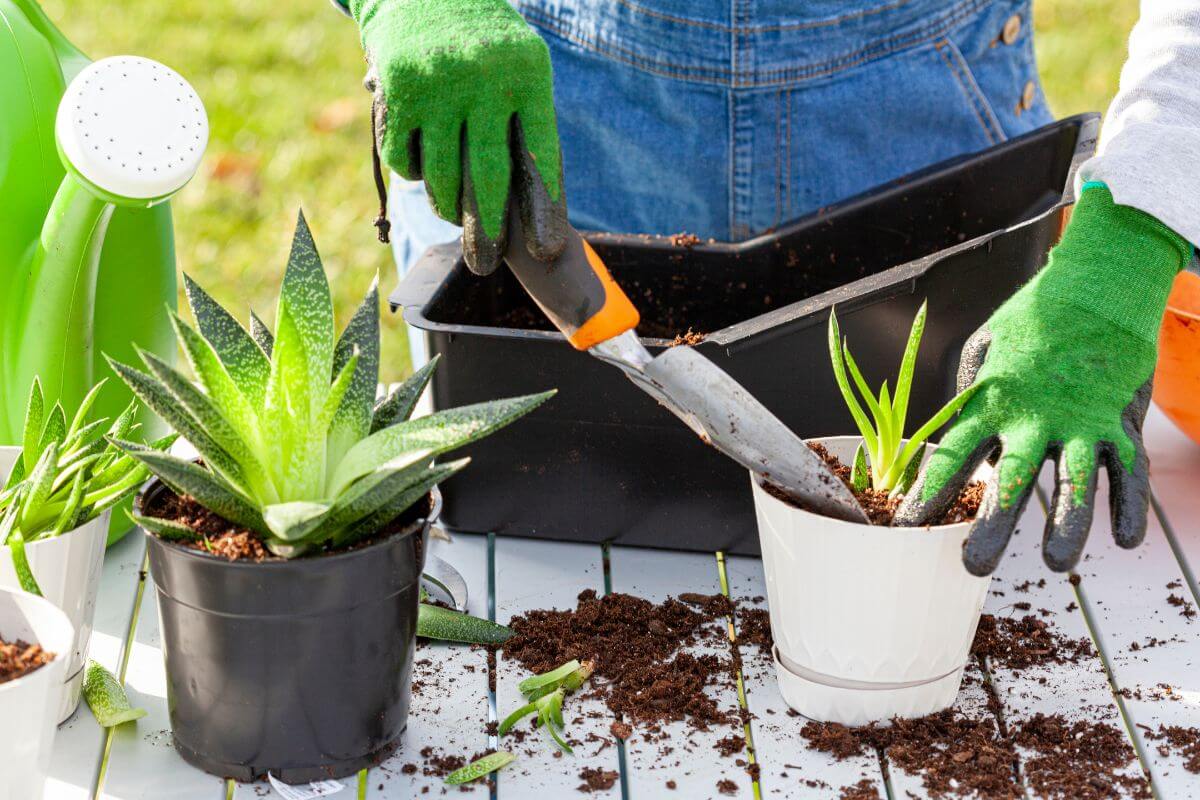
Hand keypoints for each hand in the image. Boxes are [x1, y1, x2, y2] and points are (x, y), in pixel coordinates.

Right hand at [349, 0, 567, 273]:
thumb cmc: (485, 43)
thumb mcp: (522, 64)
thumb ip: (528, 124)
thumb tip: (535, 208)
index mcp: (528, 74)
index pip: (539, 155)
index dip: (543, 208)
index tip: (546, 250)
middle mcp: (484, 79)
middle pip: (487, 177)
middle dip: (487, 230)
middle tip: (486, 265)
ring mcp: (438, 85)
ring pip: (440, 177)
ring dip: (445, 207)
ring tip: (451, 215)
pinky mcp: (398, 91)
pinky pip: (404, 160)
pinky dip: (413, 174)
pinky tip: (423, 166)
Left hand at [895, 186, 1190, 574]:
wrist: (1098, 282)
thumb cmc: (1033, 318)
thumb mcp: (984, 347)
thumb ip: (969, 393)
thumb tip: (956, 433)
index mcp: (990, 403)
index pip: (951, 457)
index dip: (926, 497)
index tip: (904, 531)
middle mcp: (1033, 417)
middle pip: (1009, 479)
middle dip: (991, 526)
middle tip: (974, 566)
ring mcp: (1079, 422)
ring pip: (1074, 481)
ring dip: (1067, 524)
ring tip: (1056, 564)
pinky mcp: (1119, 421)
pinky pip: (1127, 469)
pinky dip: (1128, 504)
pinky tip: (1124, 539)